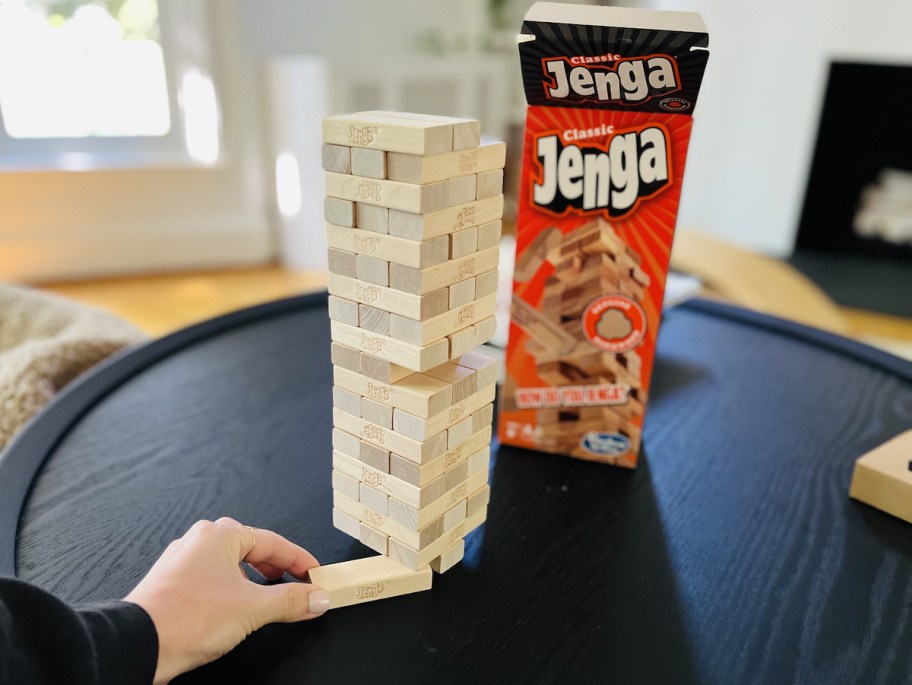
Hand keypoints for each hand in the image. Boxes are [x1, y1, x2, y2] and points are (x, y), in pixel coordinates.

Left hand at [124, 517, 327, 683]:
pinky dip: (230, 589)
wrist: (138, 645)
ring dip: (252, 580)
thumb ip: (291, 600)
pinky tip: (233, 608)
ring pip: (228, 564)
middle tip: (296, 584)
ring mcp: (181, 562)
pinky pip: (210, 579)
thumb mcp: (253, 609)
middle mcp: (198, 541)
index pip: (273, 542)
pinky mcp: (171, 584)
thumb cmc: (187, 618)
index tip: (314, 575)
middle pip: (251, 549)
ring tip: (267, 598)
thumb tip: (316, 597)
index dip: (299, 560)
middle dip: (276, 567)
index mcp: (219, 535)